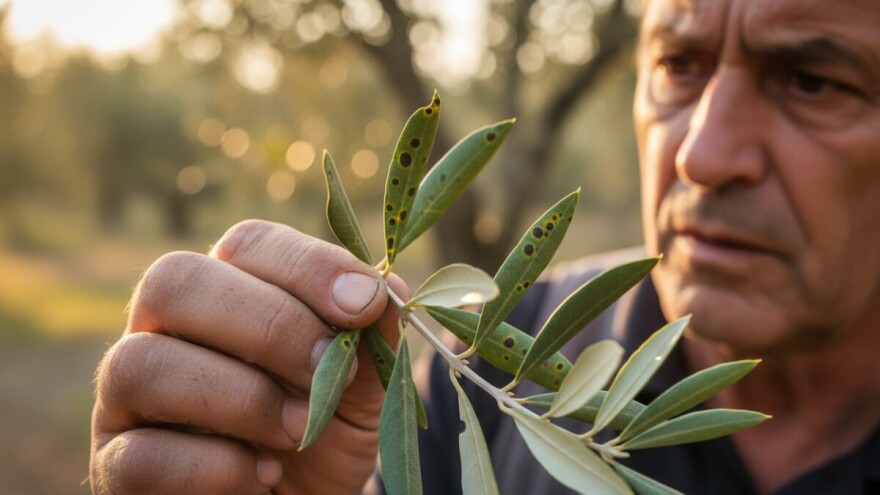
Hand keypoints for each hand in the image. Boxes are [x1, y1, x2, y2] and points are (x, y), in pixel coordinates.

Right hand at [90, 220, 403, 493]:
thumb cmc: (322, 436)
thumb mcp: (363, 389)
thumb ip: (370, 339)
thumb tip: (386, 285)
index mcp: (227, 291)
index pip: (247, 244)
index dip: (307, 266)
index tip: (364, 303)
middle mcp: (163, 330)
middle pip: (175, 281)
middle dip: (270, 324)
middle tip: (330, 369)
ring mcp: (127, 397)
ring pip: (141, 363)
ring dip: (242, 398)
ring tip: (299, 430)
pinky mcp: (117, 465)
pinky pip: (141, 455)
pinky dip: (217, 466)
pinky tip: (261, 476)